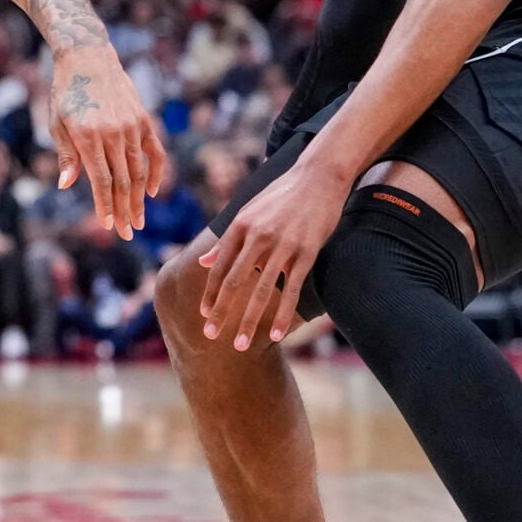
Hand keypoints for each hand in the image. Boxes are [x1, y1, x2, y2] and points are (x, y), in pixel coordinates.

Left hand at [47, 43, 167, 238]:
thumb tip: (67, 186)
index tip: (108, 226)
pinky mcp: (144, 119)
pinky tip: (152, 192)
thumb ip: (66, 156)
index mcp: (88, 136)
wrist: (88, 57)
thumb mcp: (57, 123)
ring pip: (139, 171)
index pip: (101, 181)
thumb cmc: (66, 93)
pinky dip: (157, 172)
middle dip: (125, 211)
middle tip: (128, 233)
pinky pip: (155, 151)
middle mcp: (113, 133)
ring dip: (139, 199)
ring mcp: (132, 126)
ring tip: (139, 220)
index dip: (105, 206)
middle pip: (123, 181)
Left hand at [200, 160, 348, 351]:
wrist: (318, 176)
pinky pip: (291, 291)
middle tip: (210, 336)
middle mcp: (257, 237)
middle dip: (221, 312)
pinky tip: (276, 335)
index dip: (210, 293)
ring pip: (261, 291)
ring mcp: (282, 246)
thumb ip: (226, 240)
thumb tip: (203, 262)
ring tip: (241, 345)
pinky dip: (283, 315)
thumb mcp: (248, 211)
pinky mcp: (306, 253)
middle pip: (235, 282)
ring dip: (249, 322)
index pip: (220, 267)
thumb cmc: (281, 195)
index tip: (202, 314)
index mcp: (240, 226)